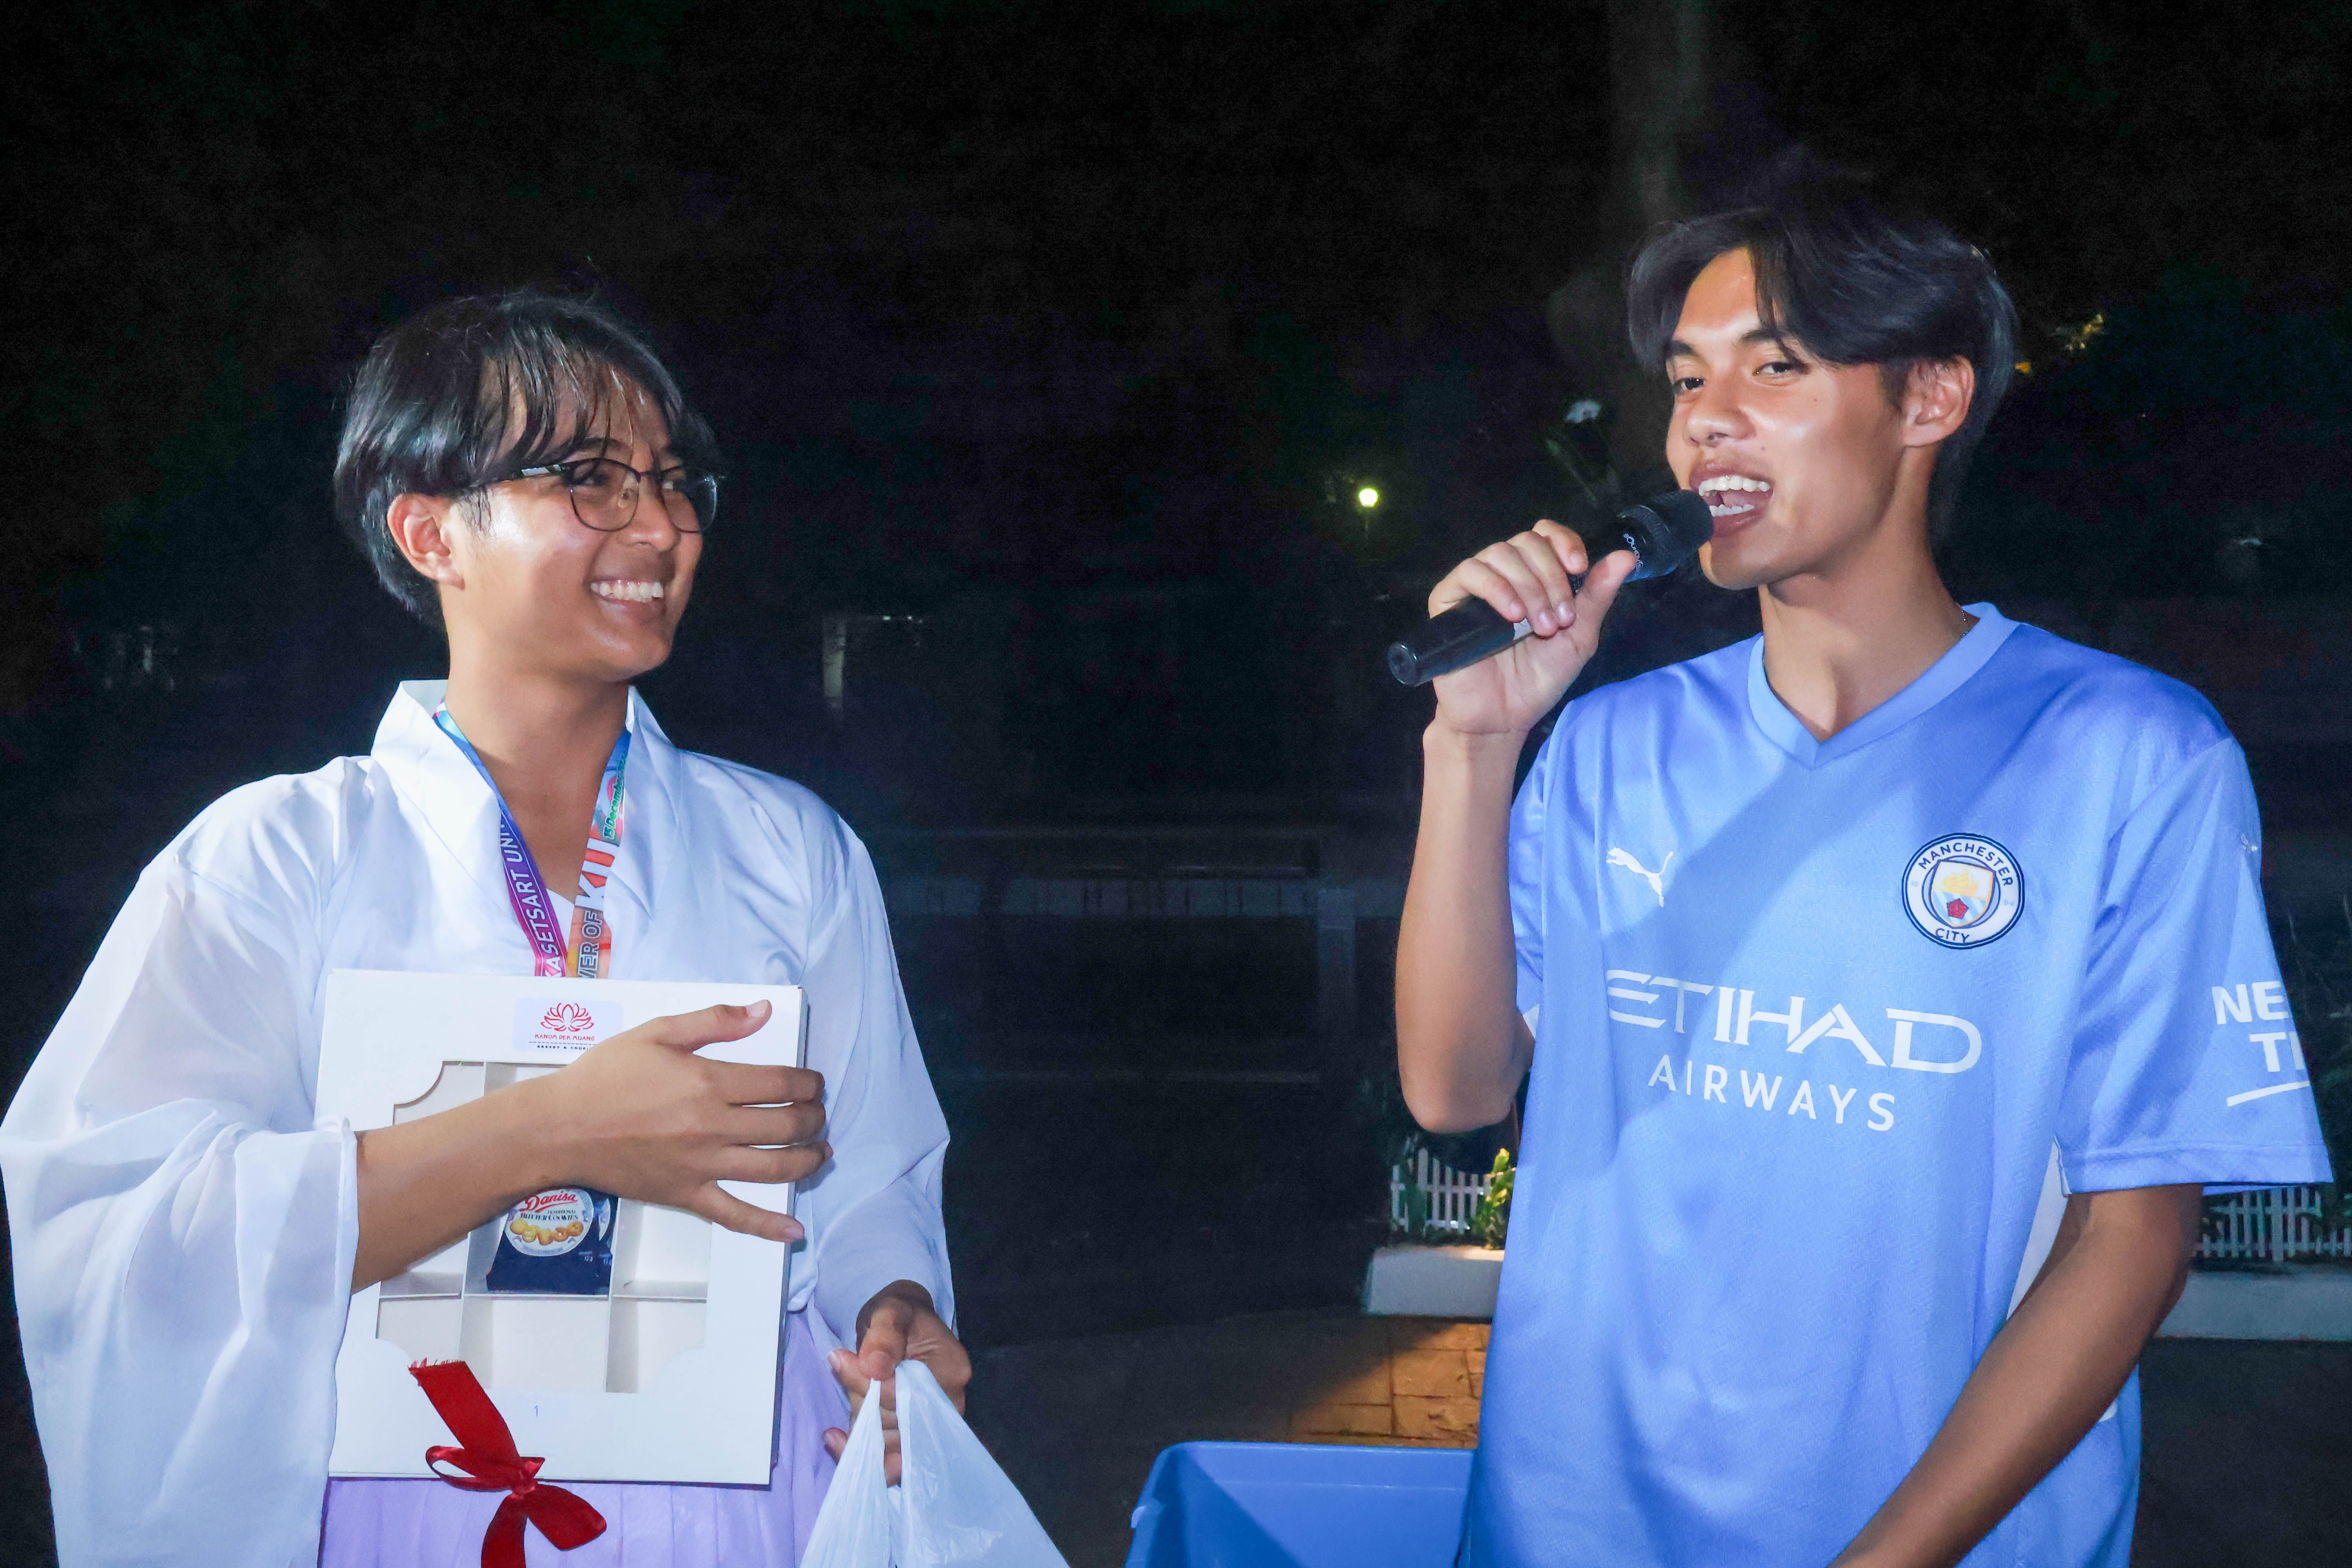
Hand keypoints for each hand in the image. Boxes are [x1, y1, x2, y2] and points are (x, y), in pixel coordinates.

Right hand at [523, 1000, 828, 1242]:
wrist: (559, 1127)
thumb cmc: (604, 1076)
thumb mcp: (657, 1032)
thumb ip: (714, 1022)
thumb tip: (762, 1011)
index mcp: (707, 1083)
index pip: (779, 1085)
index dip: (807, 1083)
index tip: (813, 1083)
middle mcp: (711, 1127)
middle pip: (784, 1126)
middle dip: (812, 1120)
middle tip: (818, 1114)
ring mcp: (701, 1165)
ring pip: (772, 1169)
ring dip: (806, 1162)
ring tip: (820, 1153)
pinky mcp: (685, 1193)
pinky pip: (734, 1214)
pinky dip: (767, 1226)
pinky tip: (793, 1231)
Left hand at [822, 1282, 970, 1484]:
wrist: (901, 1327)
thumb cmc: (898, 1316)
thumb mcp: (891, 1311)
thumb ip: (885, 1334)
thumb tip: (874, 1366)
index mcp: (951, 1369)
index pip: (909, 1393)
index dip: (869, 1383)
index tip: (839, 1358)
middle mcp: (948, 1404)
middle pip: (897, 1420)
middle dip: (862, 1397)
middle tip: (841, 1363)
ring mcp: (931, 1426)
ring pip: (887, 1440)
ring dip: (860, 1418)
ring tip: (848, 1386)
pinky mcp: (912, 1437)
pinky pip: (886, 1457)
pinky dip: (858, 1448)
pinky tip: (834, 1437)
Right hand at [1424, 520, 1638, 738]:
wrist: (1503, 716)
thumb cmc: (1539, 679)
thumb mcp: (1579, 635)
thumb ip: (1598, 595)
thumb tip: (1626, 556)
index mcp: (1535, 576)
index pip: (1545, 534)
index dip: (1564, 541)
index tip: (1579, 567)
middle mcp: (1504, 574)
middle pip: (1527, 541)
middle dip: (1551, 577)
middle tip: (1559, 619)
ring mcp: (1475, 584)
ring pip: (1501, 553)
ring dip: (1528, 586)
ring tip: (1538, 626)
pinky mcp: (1448, 598)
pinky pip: (1470, 571)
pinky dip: (1496, 588)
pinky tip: (1512, 615)